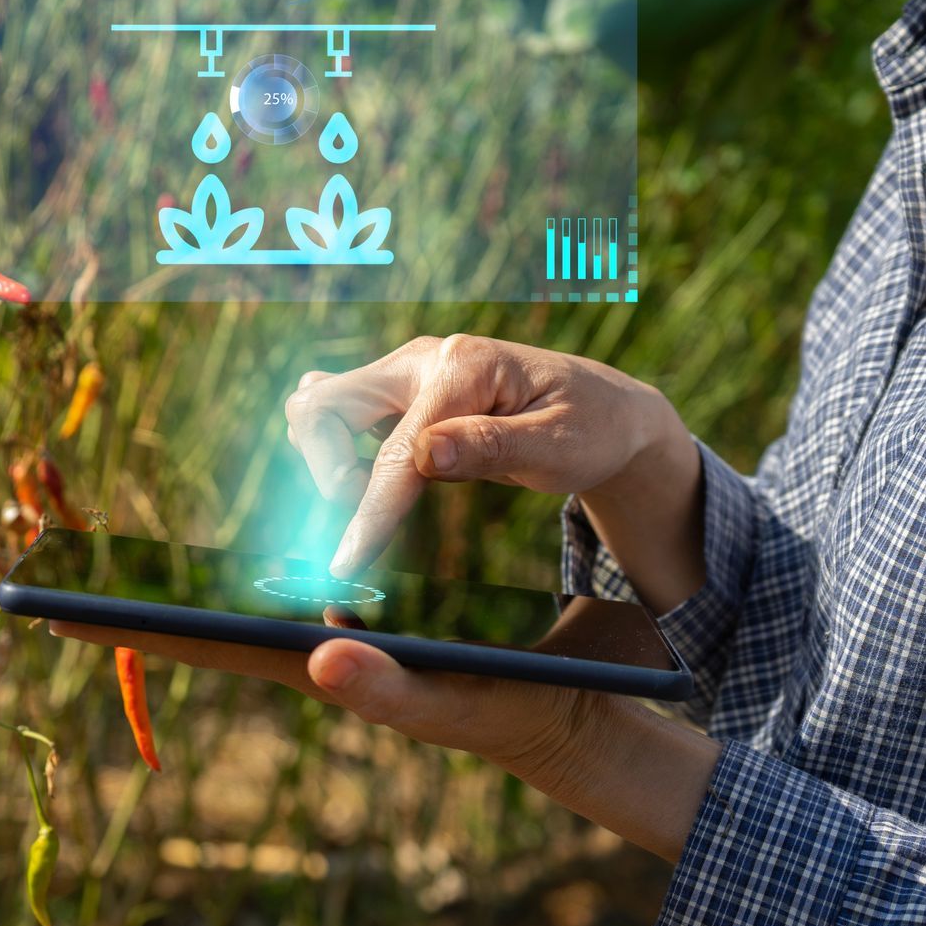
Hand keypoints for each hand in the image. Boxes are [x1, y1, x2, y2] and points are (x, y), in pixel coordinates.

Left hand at [46, 617, 609, 787]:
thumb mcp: (456, 701)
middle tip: (51, 579)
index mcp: (319, 669)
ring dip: (179, 587)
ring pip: (240, 605)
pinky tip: (225, 555)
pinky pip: (289, 588)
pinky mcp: (365, 621)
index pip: (205, 647)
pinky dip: (246, 571)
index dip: (133, 629)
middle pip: (205, 625)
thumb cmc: (513, 706)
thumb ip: (391, 693)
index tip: (53, 612)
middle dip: (134, 603)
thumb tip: (320, 659)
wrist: (567, 706)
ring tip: (112, 562)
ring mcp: (335, 637)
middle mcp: (312, 652)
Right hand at [286, 334, 698, 600]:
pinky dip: (335, 452)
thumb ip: (494, 447)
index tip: (345, 565)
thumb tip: (426, 455)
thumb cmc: (589, 429)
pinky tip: (368, 483)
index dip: (368, 512)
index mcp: (462, 366)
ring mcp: (406, 375)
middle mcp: (422, 360)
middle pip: (323, 405)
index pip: (396, 451)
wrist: (604, 411)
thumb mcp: (560, 447)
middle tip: (367, 514)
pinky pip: (338, 416)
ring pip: (321, 407)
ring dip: (326, 459)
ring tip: (372, 499)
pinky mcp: (400, 397)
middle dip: (326, 468)